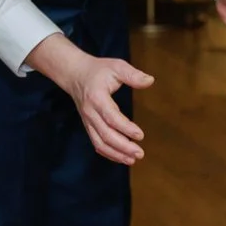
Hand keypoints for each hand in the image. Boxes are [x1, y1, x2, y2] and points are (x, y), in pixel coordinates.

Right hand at [52, 50, 155, 165]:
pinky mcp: (88, 126)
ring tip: (132, 159)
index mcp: (97, 97)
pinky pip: (97, 143)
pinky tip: (122, 157)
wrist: (75, 74)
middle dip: (123, 146)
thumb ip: (132, 74)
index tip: (140, 135)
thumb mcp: (116, 66)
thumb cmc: (98, 70)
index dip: (125, 128)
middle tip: (140, 153)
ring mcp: (88, 121)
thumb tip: (150, 80)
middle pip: (105, 134)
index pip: (111, 117)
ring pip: (99, 142)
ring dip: (116, 154)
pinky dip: (108, 153)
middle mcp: (90, 112)